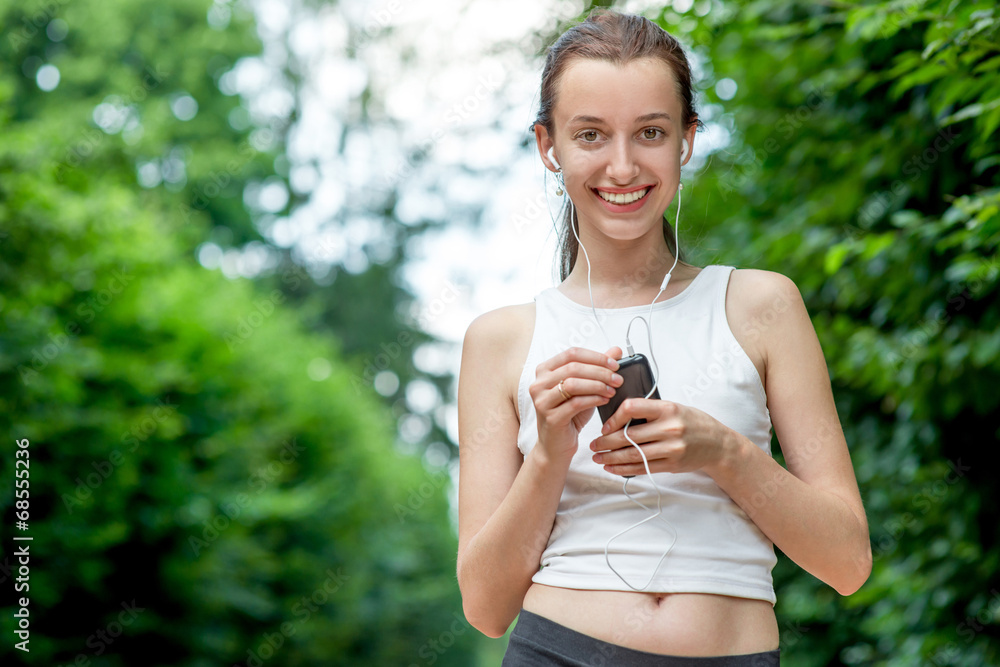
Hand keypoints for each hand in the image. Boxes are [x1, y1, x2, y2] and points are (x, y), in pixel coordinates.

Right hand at [529, 346, 623, 466]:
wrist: (556, 446)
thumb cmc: (569, 416)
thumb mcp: (585, 389)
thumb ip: (598, 369)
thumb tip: (616, 350)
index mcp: (545, 370)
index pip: (572, 353)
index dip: (596, 357)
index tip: (615, 363)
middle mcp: (538, 383)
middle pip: (573, 367)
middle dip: (600, 371)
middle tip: (618, 378)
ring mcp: (542, 401)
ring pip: (573, 384)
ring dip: (597, 385)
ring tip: (613, 390)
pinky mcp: (550, 417)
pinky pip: (575, 403)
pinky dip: (593, 399)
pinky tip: (605, 400)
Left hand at [588, 399, 733, 477]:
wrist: (717, 444)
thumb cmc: (692, 422)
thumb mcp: (673, 407)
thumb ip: (649, 411)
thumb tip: (617, 416)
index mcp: (667, 408)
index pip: (632, 408)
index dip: (614, 418)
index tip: (604, 426)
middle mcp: (670, 428)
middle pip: (629, 436)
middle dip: (606, 442)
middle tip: (593, 445)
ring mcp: (671, 448)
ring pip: (633, 454)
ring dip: (611, 458)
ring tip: (598, 458)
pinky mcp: (672, 464)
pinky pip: (643, 468)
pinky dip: (624, 469)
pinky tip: (612, 467)